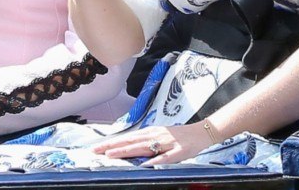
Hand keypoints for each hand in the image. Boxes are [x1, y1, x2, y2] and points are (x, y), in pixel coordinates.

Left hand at [93, 122, 214, 165]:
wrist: (201, 132)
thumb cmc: (179, 137)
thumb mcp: (160, 136)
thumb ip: (146, 142)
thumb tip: (129, 148)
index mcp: (151, 133)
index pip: (128, 138)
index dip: (113, 142)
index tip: (97, 147)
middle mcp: (156, 135)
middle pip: (131, 142)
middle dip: (113, 146)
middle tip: (96, 151)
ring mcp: (167, 143)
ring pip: (143, 147)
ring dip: (126, 151)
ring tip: (111, 155)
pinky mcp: (179, 151)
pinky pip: (166, 158)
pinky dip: (155, 161)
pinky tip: (145, 165)